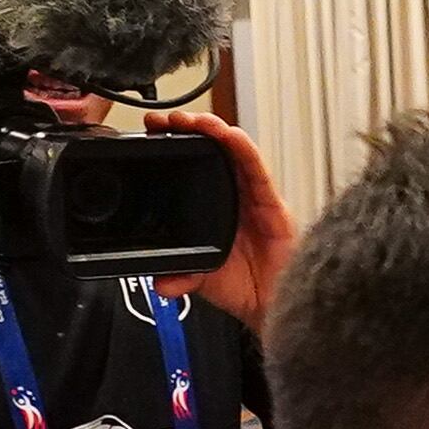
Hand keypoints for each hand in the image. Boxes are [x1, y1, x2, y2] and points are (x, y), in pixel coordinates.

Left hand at [145, 111, 293, 330]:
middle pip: (213, 153)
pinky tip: (231, 136)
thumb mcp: (204, 281)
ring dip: (214, 132)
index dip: (175, 147)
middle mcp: (237, 198)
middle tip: (163, 119)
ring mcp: (255, 199)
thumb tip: (160, 284)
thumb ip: (181, 277)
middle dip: (189, 130)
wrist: (276, 309)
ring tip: (193, 119)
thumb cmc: (249, 288)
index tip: (151, 132)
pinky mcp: (274, 206)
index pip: (195, 168)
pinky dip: (245, 152)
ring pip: (234, 154)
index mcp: (217, 209)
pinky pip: (258, 173)